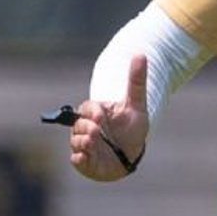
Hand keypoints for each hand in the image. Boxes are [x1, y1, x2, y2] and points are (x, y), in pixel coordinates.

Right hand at [69, 54, 149, 181]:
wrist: (132, 153)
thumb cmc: (132, 127)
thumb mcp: (137, 104)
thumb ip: (136, 81)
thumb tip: (140, 54)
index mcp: (96, 112)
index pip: (86, 108)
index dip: (91, 111)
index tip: (100, 116)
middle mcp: (86, 127)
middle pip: (78, 124)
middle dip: (86, 127)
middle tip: (97, 131)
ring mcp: (84, 144)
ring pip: (75, 141)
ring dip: (82, 142)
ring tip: (93, 143)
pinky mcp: (84, 161)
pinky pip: (76, 159)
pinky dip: (79, 158)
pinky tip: (85, 157)